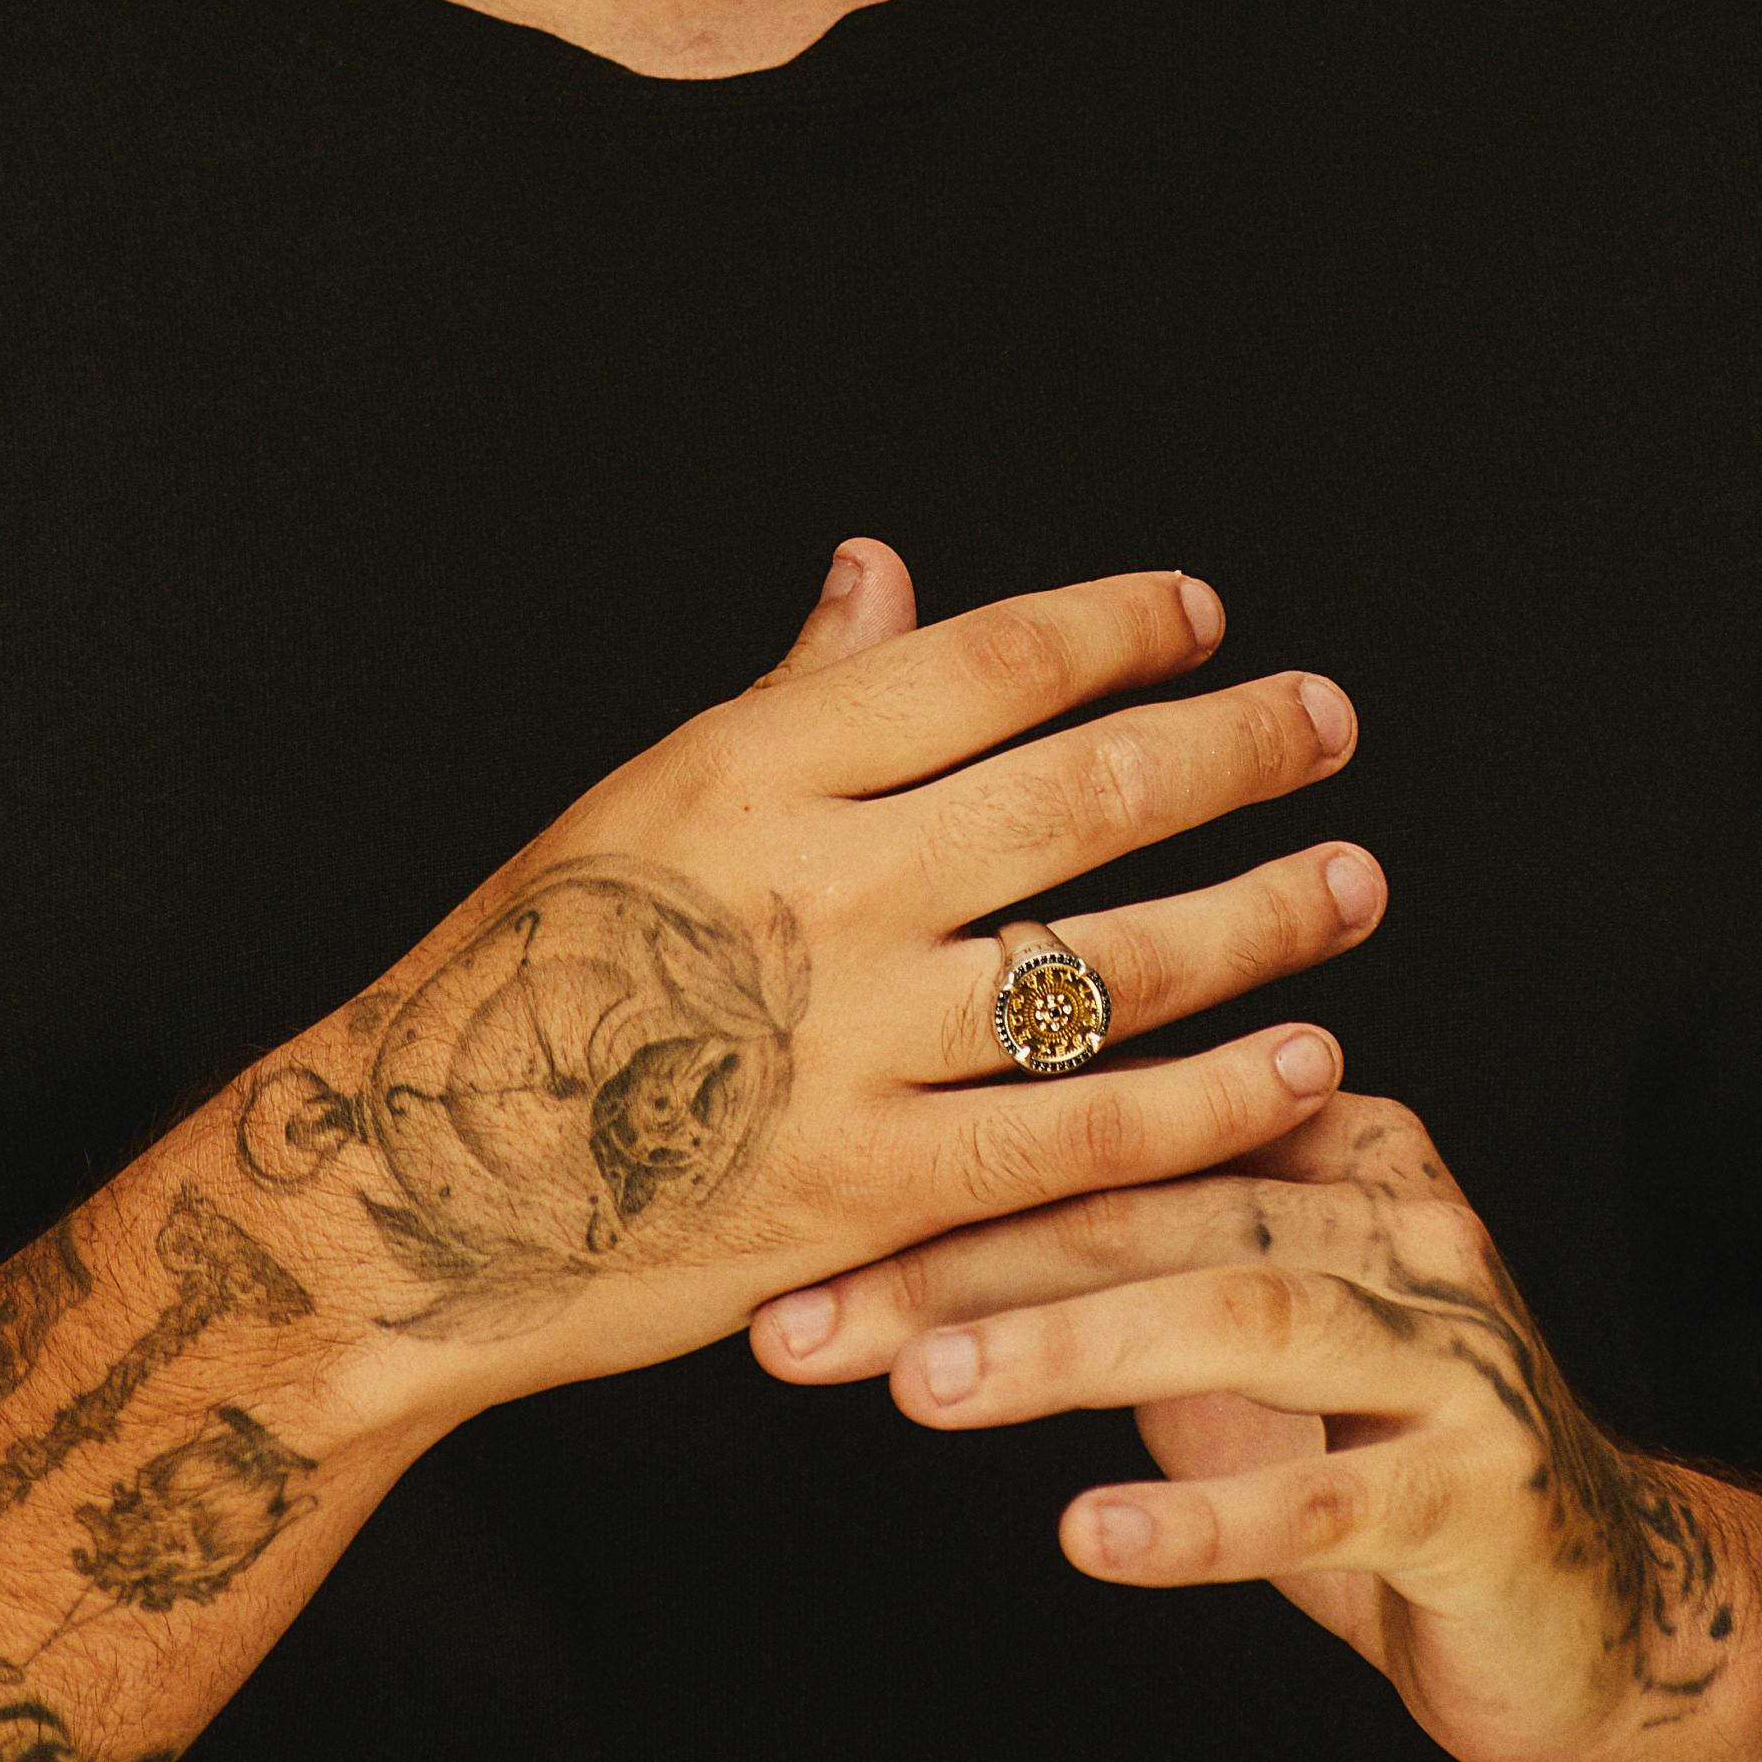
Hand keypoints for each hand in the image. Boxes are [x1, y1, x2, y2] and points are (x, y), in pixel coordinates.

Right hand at [236, 546, 1381, 1416]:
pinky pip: (1083, 1138)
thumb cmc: (530, 976)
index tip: (1205, 613)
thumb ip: (797, 693)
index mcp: (755, 764)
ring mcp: (846, 1041)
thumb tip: (883, 569)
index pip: (986, 660)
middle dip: (1233, 745)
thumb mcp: (648, 799)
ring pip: (1112, 963)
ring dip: (1261, 914)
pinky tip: (1302, 1057)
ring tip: (1351, 880)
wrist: (409, 1189)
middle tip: (1329, 721)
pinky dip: (1211, 1097)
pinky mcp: (867, 1193)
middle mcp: (814, 884)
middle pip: (1082, 788)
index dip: (1117, 627)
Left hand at [750, 1090, 1739, 1761]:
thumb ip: (1110, 1264)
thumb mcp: (1233, 1338)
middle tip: (813, 1317)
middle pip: (1158, 1212)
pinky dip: (1206, 1515)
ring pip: (1240, 1315)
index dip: (948, 1181)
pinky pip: (1331, 1495)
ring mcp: (1455, 1351)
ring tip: (926, 1388)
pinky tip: (1091, 1536)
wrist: (1599, 1606)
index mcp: (1334, 1145)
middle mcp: (1400, 1222)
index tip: (792, 1230)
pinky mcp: (1486, 1491)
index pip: (1119, 1139)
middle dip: (968, 1262)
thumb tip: (878, 1216)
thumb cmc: (1369, 1456)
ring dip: (1071, 1347)